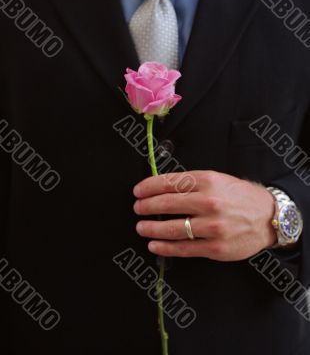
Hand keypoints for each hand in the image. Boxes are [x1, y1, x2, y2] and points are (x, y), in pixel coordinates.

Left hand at [133, 171, 276, 260]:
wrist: (268, 216)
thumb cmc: (240, 196)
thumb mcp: (217, 179)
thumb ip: (191, 183)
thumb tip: (162, 186)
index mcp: (208, 181)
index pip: (169, 182)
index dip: (149, 187)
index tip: (138, 191)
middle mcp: (209, 202)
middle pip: (167, 204)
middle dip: (146, 207)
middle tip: (138, 208)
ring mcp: (212, 226)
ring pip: (172, 228)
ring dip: (151, 228)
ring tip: (141, 227)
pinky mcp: (215, 247)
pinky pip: (184, 248)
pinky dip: (165, 248)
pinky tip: (154, 245)